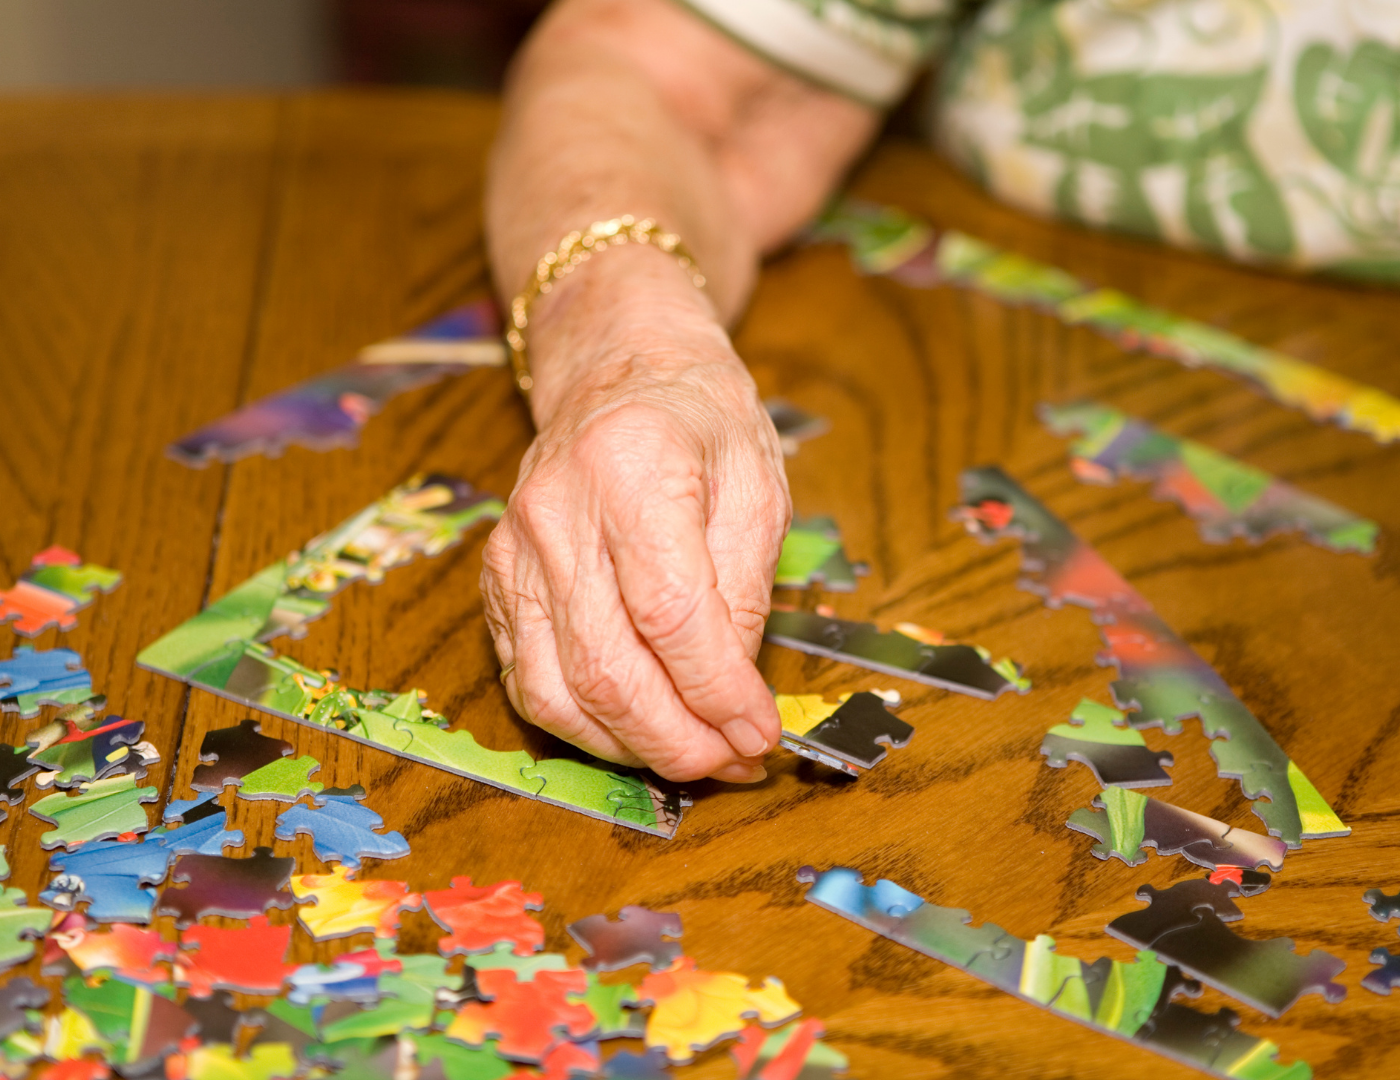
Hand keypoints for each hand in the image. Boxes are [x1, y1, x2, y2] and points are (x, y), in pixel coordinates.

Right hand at [481, 339, 788, 783]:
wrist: (617, 372)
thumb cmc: (699, 422)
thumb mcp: (758, 487)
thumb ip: (746, 592)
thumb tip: (734, 699)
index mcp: (631, 468)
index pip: (671, 615)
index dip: (718, 693)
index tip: (760, 734)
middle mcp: (555, 512)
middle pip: (607, 667)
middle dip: (678, 740)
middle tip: (733, 761)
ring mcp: (513, 550)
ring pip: (555, 692)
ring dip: (630, 747)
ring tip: (693, 755)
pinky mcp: (494, 581)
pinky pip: (528, 680)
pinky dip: (584, 724)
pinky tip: (636, 728)